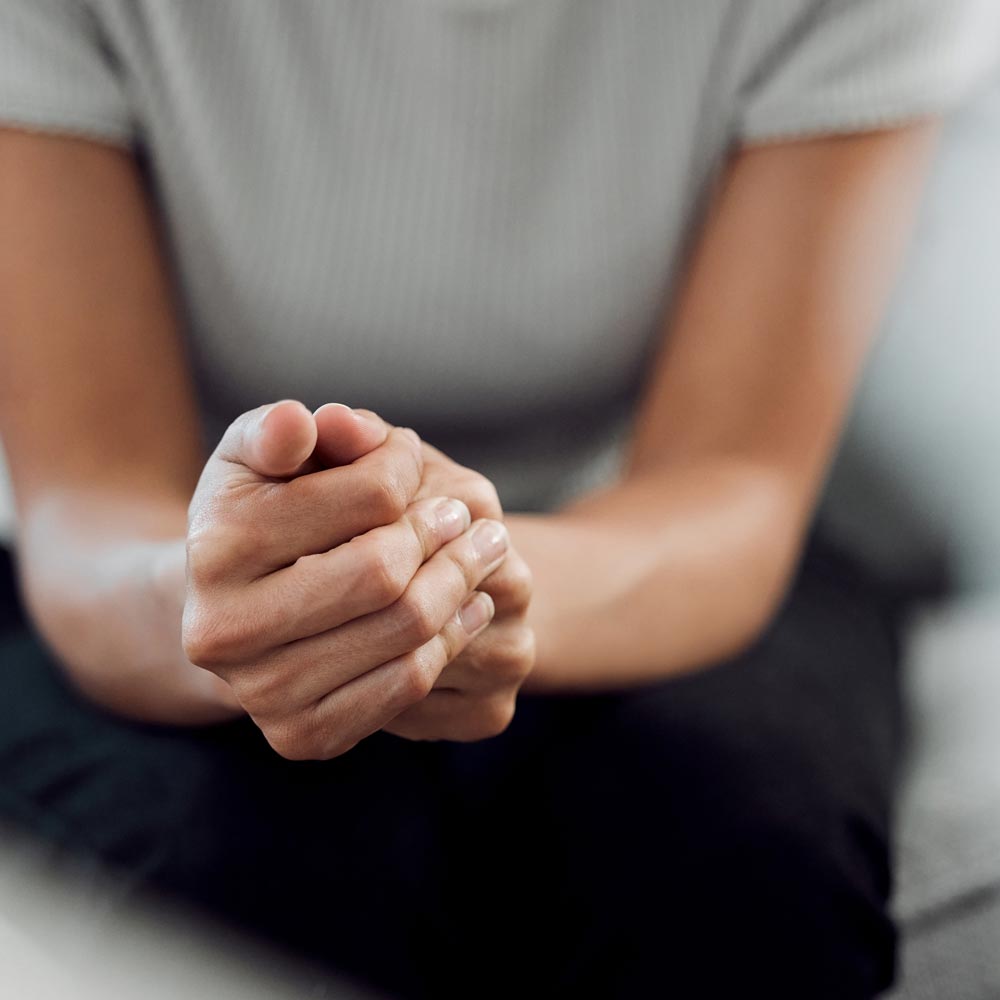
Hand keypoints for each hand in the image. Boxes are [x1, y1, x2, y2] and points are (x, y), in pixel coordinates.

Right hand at [182, 400, 510, 758]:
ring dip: (463, 583)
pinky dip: (452, 639)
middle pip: (385, 571)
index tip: (412, 455)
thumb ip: (283, 429)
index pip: (367, 496)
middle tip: (469, 516)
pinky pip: (406, 686)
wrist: (231, 610)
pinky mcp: (300, 736)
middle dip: (445, 533)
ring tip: (484, 552)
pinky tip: (470, 606)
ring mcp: (261, 692)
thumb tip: (306, 422)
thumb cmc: (258, 513)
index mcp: (216, 545)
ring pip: (405, 631)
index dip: (405, 465)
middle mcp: (224, 630)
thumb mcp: (258, 455)